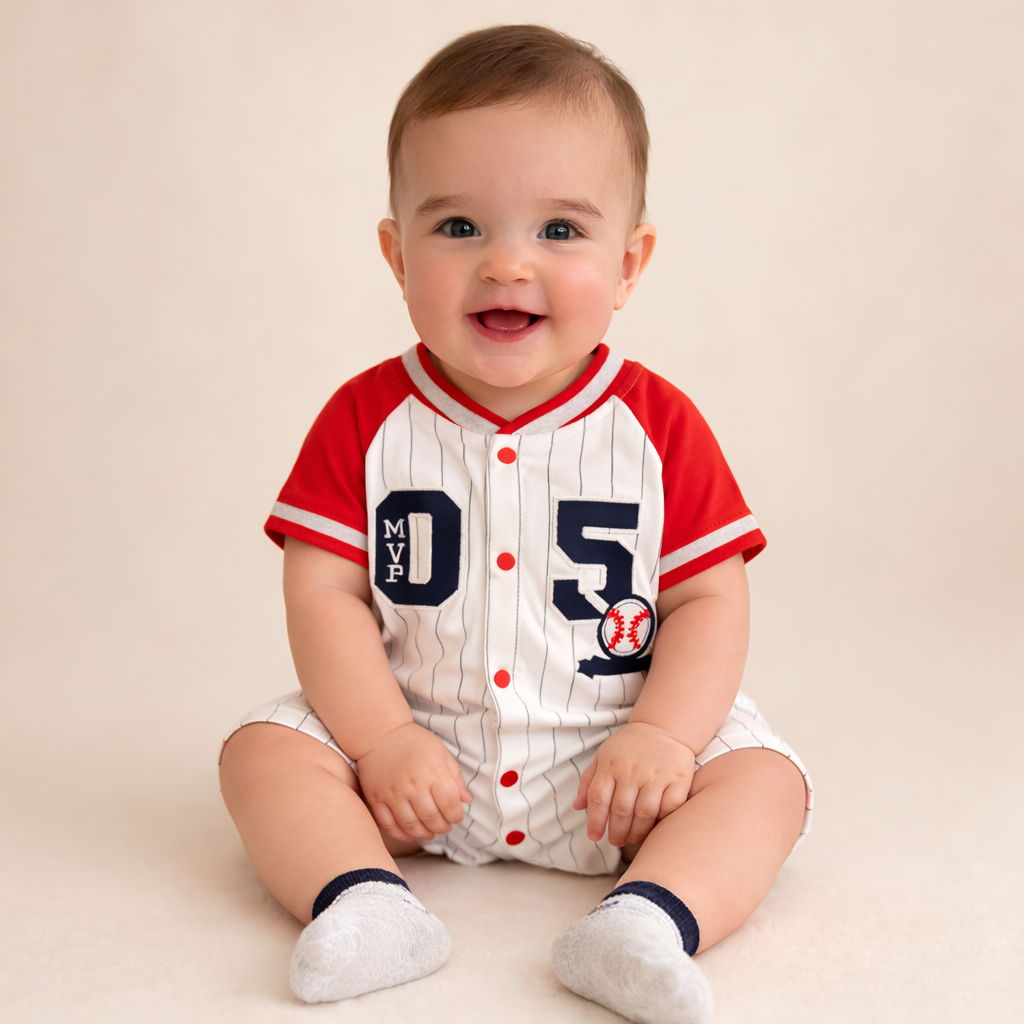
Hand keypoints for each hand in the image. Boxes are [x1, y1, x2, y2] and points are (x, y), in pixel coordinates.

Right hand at [356, 723, 471, 842]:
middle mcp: (413, 784)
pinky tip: (410, 833)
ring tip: (429, 832)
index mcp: (433, 770)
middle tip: (444, 827)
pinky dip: (400, 834)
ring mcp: (393, 793)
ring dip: (423, 833)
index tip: (456, 817)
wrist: (381, 734)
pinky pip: (388, 824)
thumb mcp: (441, 751)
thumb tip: (467, 800)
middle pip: (431, 818)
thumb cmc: (414, 742)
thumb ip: (455, 777)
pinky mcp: (376, 798)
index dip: (456, 815)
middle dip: (442, 827)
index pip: (450, 803)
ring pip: (411, 825)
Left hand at [573, 722, 695, 846]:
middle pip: (621, 810)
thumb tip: (577, 807)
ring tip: (634, 838)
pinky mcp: (679, 777)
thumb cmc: (629, 747)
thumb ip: (588, 781)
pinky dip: (661, 821)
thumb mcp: (603, 756)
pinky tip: (655, 825)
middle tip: (616, 841)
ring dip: (638, 832)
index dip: (595, 821)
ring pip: (645, 813)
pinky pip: (670, 807)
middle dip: (617, 832)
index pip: (598, 799)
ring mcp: (656, 774)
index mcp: (610, 764)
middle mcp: (632, 769)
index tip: (594, 836)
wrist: (664, 726)